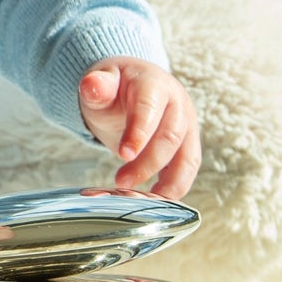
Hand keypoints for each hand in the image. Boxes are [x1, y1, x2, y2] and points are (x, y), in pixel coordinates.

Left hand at [78, 58, 199, 199]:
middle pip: (169, 136)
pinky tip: (157, 199)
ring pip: (186, 155)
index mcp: (153, 83)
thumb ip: (97, 87)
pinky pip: (189, 168)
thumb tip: (92, 86)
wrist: (130, 86)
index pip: (149, 107)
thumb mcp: (101, 83)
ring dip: (167, 182)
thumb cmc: (115, 88)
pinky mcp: (189, 144)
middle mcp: (177, 102)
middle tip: (121, 181)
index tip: (124, 155)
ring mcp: (187, 124)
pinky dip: (177, 186)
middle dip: (147, 163)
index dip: (139, 132)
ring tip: (142, 197)